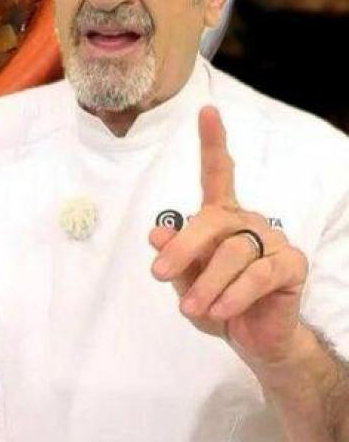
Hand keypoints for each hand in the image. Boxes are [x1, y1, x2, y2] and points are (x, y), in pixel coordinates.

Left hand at [149, 106, 310, 368]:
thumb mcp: (184, 280)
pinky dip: (233, 295)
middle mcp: (248, 220)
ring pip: (233, 253)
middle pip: (212, 221)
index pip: (218, 173)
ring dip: (207, 283)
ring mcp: (273, 240)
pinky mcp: (292, 266)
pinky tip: (220, 311)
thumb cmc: (213, 300)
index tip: (206, 111)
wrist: (250, 337)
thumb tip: (156, 233)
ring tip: (191, 307)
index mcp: (221, 215)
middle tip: (157, 273)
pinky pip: (258, 276)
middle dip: (183, 247)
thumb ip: (174, 256)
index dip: (213, 142)